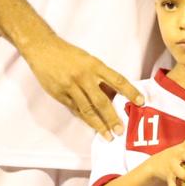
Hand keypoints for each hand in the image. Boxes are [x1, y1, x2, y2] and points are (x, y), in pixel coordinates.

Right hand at [21, 34, 142, 138]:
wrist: (43, 49)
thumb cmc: (69, 54)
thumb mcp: (89, 60)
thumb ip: (100, 76)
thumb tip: (114, 95)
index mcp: (95, 65)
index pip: (117, 80)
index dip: (130, 91)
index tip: (141, 102)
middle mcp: (84, 77)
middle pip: (102, 101)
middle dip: (112, 117)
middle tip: (121, 130)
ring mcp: (71, 87)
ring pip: (87, 109)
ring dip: (99, 124)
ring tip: (108, 135)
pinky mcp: (60, 95)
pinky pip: (75, 110)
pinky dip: (85, 119)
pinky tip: (92, 126)